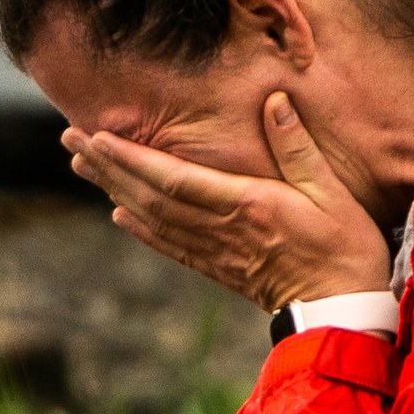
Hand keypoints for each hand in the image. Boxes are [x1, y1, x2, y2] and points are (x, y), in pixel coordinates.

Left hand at [64, 92, 391, 310]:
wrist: (342, 312)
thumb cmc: (344, 247)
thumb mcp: (331, 190)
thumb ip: (296, 146)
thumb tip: (273, 101)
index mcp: (245, 205)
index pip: (174, 179)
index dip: (131, 158)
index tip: (96, 136)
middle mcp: (221, 229)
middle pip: (150, 196)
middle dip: (107, 167)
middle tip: (70, 141)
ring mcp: (217, 252)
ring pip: (153, 219)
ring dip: (114, 191)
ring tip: (83, 167)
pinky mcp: (221, 270)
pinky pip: (170, 247)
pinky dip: (141, 229)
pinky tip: (121, 215)